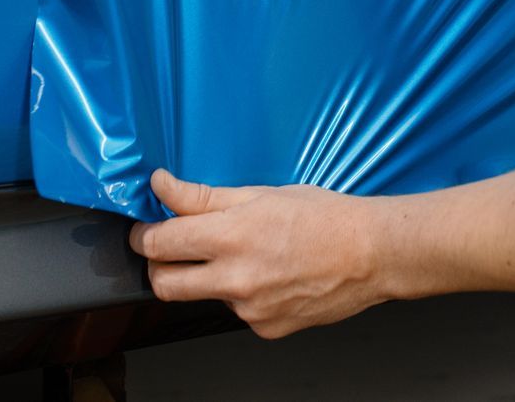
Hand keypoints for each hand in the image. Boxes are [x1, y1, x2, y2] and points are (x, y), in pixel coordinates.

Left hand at [127, 169, 387, 338]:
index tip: (145, 228)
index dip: (143, 235)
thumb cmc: (324, 217)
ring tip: (244, 255)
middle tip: (170, 247)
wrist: (371, 254)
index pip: (159, 243)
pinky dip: (242, 293)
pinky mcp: (264, 328)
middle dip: (157, 265)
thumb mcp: (260, 193)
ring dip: (206, 277)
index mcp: (231, 236)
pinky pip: (236, 310)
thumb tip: (162, 187)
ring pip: (203, 296)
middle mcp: (236, 278)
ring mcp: (249, 309)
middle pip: (163, 284)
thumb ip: (203, 196)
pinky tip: (269, 274)